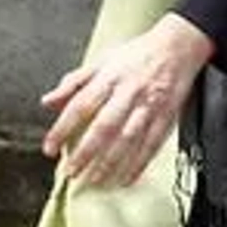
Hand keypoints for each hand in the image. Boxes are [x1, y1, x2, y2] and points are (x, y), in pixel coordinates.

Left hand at [41, 12, 213, 185]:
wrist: (178, 45)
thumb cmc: (137, 54)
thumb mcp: (102, 61)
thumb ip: (73, 83)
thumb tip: (48, 101)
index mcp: (109, 77)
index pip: (80, 105)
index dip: (63, 128)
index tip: (50, 148)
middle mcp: (128, 92)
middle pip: (105, 126)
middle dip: (86, 152)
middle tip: (71, 171)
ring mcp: (149, 105)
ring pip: (128, 139)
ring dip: (110, 163)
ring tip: (94, 180)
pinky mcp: (166, 116)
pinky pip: (151, 145)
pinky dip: (138, 165)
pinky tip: (125, 179)